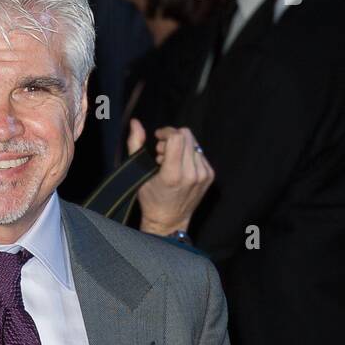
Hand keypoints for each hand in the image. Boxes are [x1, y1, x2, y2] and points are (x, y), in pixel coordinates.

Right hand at [127, 120, 214, 236]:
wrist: (169, 221)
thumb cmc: (151, 199)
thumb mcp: (139, 173)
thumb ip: (136, 145)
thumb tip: (135, 123)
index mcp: (173, 174)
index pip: (177, 137)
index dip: (166, 132)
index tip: (158, 138)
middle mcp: (191, 174)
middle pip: (187, 136)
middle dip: (173, 138)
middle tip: (162, 151)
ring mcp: (203, 175)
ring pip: (194, 143)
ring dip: (181, 147)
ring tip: (170, 161)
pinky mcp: (209, 175)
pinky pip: (200, 153)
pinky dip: (189, 155)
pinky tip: (180, 167)